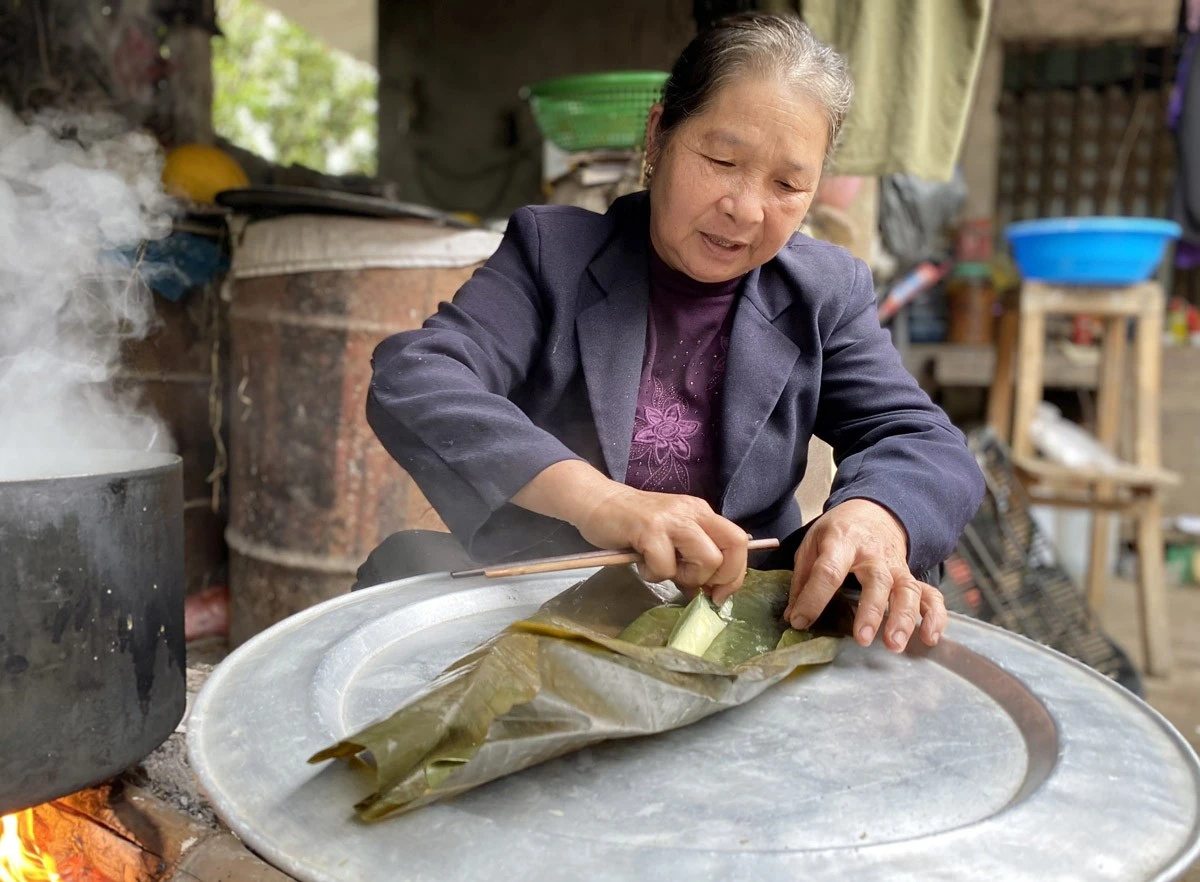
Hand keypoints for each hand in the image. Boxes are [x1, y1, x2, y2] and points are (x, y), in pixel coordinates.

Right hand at [574, 483, 748, 595]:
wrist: (598, 503)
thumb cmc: (633, 525)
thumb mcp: (671, 539)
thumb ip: (691, 561)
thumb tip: (704, 594)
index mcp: (702, 513)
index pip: (739, 541)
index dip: (735, 574)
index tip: (718, 595)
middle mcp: (693, 512)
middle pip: (732, 548)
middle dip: (717, 578)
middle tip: (691, 585)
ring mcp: (672, 519)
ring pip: (707, 559)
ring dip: (687, 577)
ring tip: (663, 569)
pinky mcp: (649, 529)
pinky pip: (666, 566)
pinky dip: (653, 574)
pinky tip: (641, 562)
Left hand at [783, 499, 946, 651]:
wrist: (873, 511)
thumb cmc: (839, 532)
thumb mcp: (813, 543)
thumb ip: (803, 579)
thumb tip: (794, 616)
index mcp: (842, 542)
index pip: (829, 571)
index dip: (813, 598)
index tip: (800, 621)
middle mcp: (874, 554)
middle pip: (877, 581)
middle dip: (871, 611)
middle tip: (863, 639)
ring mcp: (896, 566)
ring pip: (906, 590)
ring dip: (904, 618)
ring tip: (894, 644)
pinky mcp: (911, 576)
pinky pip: (929, 595)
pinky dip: (934, 616)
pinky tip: (930, 637)